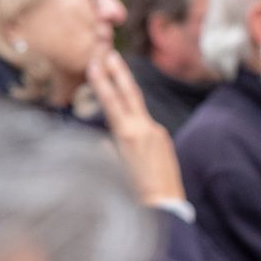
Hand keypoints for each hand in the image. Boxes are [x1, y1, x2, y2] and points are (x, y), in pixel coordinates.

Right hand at [88, 50, 184, 205]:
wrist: (165, 207)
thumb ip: (108, 150)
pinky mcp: (163, 140)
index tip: (95, 63)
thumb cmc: (133, 193)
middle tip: (111, 53)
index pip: (112, 101)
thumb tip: (104, 142)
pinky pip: (145, 126)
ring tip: (116, 76)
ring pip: (137, 109)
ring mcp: (157, 133)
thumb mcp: (114, 169)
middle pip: (130, 94)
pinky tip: (129, 129)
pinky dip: (134, 120)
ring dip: (126, 93)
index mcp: (128, 135)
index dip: (102, 82)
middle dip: (119, 73)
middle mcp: (145, 129)